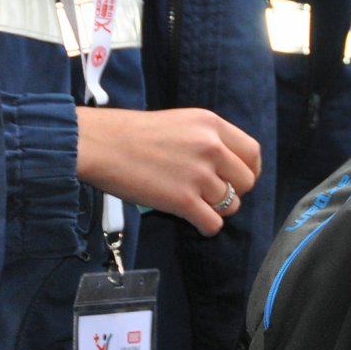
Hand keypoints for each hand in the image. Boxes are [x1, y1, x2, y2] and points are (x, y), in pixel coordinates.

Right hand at [77, 107, 261, 235]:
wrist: (98, 144)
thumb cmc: (131, 134)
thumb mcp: (181, 122)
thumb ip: (208, 139)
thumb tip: (228, 165)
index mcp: (212, 125)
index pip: (252, 153)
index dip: (249, 170)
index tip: (239, 179)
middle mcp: (212, 147)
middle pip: (246, 182)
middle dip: (233, 192)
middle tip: (213, 194)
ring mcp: (199, 174)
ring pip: (230, 204)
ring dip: (216, 209)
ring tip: (196, 204)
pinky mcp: (183, 200)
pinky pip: (213, 223)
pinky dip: (206, 226)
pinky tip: (195, 221)